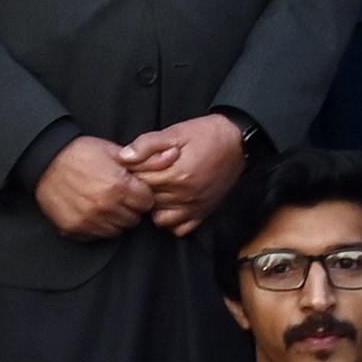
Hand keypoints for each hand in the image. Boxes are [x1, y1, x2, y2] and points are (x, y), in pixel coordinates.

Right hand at [32, 135, 158, 240]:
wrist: (46, 160)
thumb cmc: (82, 152)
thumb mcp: (115, 151)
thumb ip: (147, 159)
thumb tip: (173, 155)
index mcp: (119, 187)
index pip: (147, 203)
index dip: (141, 195)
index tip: (132, 188)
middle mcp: (106, 206)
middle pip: (133, 219)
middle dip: (129, 208)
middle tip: (117, 195)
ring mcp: (89, 220)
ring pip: (116, 230)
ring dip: (114, 218)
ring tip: (103, 202)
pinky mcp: (75, 229)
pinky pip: (96, 235)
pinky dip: (96, 226)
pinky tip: (90, 210)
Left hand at [129, 111, 254, 233]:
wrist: (237, 142)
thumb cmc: (205, 135)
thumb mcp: (175, 132)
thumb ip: (148, 143)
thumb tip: (124, 157)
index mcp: (176, 174)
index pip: (140, 181)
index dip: (133, 172)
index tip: (135, 165)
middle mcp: (184, 195)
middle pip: (148, 200)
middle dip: (141, 188)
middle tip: (143, 176)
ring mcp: (194, 207)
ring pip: (159, 219)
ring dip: (154, 207)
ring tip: (157, 191)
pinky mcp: (202, 213)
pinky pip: (179, 229)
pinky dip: (172, 221)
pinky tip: (170, 205)